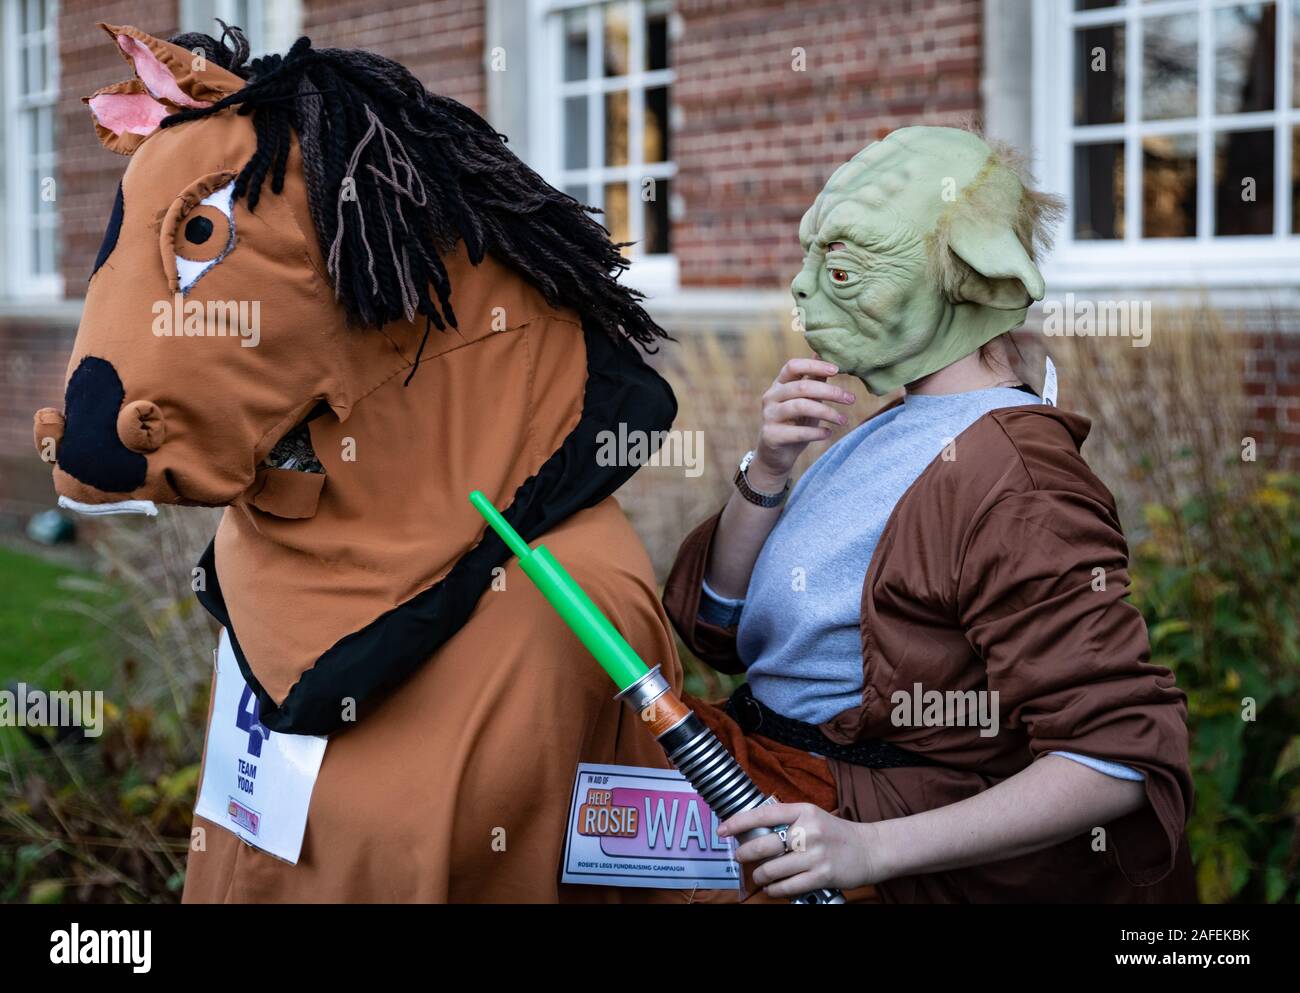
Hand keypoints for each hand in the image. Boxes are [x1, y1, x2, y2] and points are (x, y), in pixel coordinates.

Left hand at [718, 802, 884, 897]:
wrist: (869, 850)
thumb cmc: (835, 834)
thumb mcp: (812, 816)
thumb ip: (787, 819)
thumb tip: (754, 828)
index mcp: (804, 811)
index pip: (764, 814)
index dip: (739, 822)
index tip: (723, 830)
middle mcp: (809, 830)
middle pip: (765, 844)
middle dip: (746, 853)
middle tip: (740, 857)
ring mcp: (815, 854)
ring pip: (773, 869)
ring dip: (760, 875)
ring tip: (759, 875)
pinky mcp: (822, 876)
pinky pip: (788, 886)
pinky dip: (775, 890)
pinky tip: (772, 888)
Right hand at [751, 358, 855, 485]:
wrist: (775, 455)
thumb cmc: (794, 424)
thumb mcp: (805, 400)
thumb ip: (813, 380)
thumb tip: (822, 353)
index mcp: (779, 384)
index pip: (793, 366)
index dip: (814, 365)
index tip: (837, 370)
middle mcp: (770, 397)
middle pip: (801, 387)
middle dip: (830, 391)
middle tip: (851, 399)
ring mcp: (769, 416)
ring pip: (800, 407)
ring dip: (827, 412)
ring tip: (843, 420)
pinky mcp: (771, 435)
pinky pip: (797, 432)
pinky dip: (816, 432)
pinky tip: (828, 433)